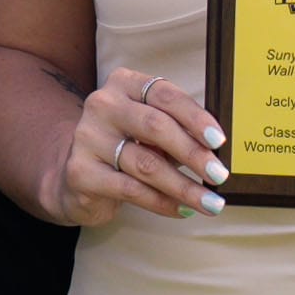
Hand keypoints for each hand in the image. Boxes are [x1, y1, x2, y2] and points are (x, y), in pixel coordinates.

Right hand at [55, 66, 225, 223]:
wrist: (76, 175)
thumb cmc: (125, 147)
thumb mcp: (150, 131)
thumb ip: (177, 131)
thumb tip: (216, 152)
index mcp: (124, 84)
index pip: (165, 95)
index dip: (195, 118)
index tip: (218, 141)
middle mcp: (102, 104)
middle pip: (156, 127)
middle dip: (193, 154)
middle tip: (219, 175)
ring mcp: (88, 137)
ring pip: (146, 164)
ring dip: (184, 187)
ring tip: (210, 202)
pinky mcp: (80, 171)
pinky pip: (131, 189)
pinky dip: (162, 202)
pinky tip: (182, 210)